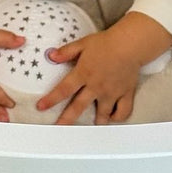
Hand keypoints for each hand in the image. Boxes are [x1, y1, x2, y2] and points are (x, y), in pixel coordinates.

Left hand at [38, 12, 171, 124]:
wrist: (130, 44)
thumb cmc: (106, 42)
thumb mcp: (83, 44)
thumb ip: (66, 52)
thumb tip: (50, 56)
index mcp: (83, 74)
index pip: (63, 90)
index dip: (51, 100)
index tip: (40, 107)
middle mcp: (96, 86)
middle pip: (78, 107)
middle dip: (66, 120)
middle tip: (58, 130)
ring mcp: (111, 93)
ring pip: (102, 114)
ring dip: (96, 121)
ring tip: (92, 126)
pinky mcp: (125, 94)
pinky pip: (122, 111)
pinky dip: (118, 117)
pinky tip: (112, 118)